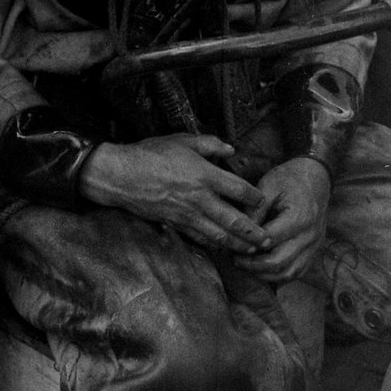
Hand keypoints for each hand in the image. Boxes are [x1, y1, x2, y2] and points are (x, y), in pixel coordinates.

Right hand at [78, 134, 272, 253]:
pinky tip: (223, 249)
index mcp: (204, 174)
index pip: (238, 189)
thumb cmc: (152, 153)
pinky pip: (200, 237)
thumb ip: (210, 144)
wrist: (122, 176)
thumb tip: (231, 149)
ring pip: (218, 234)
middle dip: (252, 232)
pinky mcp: (176, 224)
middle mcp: (199, 198)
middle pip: (233, 220)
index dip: (254, 197)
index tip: (263, 201)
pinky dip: (214, 245)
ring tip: (252, 251)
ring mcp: (187, 214)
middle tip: (267, 240)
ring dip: (237, 244)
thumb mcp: (182, 140)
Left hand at [234, 157, 330, 282]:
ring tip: (246, 266)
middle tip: (235, 259)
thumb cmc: (290, 179)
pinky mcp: (313, 252)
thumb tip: (240, 231)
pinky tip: (261, 269)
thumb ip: (255, 209)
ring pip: (287, 273)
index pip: (269, 239)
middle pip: (279, 262)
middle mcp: (310, 236)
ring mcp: (314, 246)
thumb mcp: (269, 185)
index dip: (249, 244)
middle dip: (253, 265)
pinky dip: (277, 275)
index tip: (232, 244)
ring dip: (264, 274)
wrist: (316, 179)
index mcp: (300, 217)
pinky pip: (295, 272)